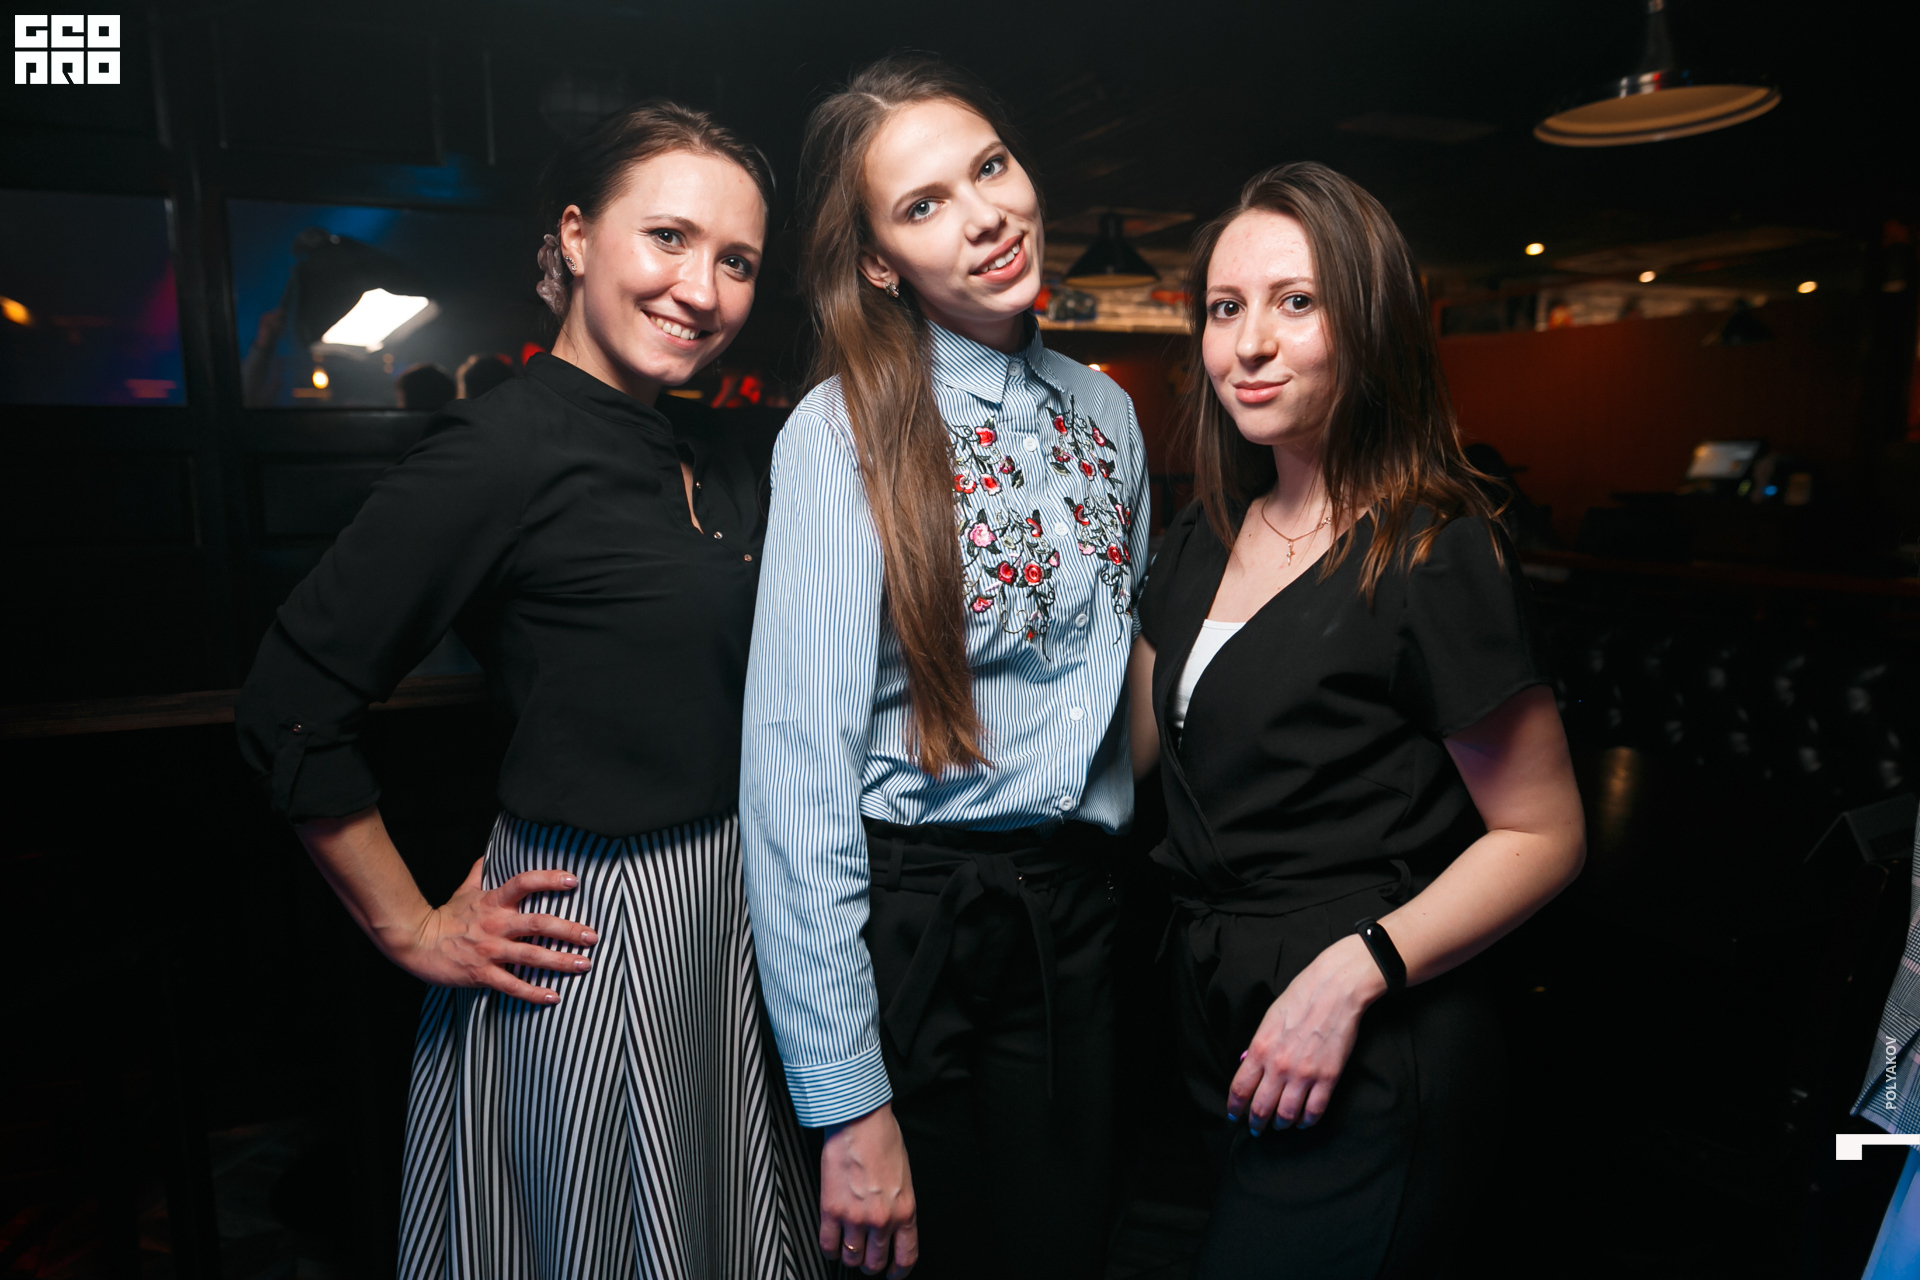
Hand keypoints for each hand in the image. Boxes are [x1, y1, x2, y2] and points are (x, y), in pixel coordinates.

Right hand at [386, 857, 598, 1003]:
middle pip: (538, 923)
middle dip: (568, 930)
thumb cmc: (444, 917)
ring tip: (584, 964)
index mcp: (493, 902)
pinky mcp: (482, 974)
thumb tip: (488, 853)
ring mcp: (489, 950)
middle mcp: (495, 924)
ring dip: (560, 961)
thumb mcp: (464, 891)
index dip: (549, 880)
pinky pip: (512, 984)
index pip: (524, 883)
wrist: (415, 943)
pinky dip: (534, 992)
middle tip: (592, 936)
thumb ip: (480, 872)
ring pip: (531, 955)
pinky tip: (554, 997)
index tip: (573, 881)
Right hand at [819, 1103, 916, 1276]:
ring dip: (848, 1256)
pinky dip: (828, 1249)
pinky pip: (828, 1244)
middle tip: (865, 1259)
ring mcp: (856, 1217)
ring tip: (846, 1248)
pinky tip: (830, 1243)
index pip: (906, 1256)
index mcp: (905, 1210)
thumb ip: (899, 1203)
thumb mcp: (904, 1176)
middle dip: (869, 1264)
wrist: (860, 1120)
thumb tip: (891, 1221)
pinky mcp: (831, 1210)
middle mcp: (882, 1219)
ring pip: (851, 1257)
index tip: (892, 1273)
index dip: (898, 1271)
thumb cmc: (883, 1139)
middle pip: (875, 1261)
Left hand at [1227, 933, 1386, 1133]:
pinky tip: (1303, 1121)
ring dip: (1281, 1124)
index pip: (1239, 1089)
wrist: (1334, 990)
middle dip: (1256, 1123)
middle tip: (1256, 1129)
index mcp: (1259, 1049)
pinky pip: (1315, 1110)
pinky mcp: (1328, 1077)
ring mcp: (1304, 1074)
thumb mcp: (1268, 1020)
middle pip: (1261, 1108)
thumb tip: (1247, 1066)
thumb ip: (1257, 1046)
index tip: (1234, 1116)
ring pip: (1287, 1115)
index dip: (1234, 1108)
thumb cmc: (1299, 999)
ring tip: (1280, 1124)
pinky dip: (1307, 1121)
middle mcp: (1279, 1066)